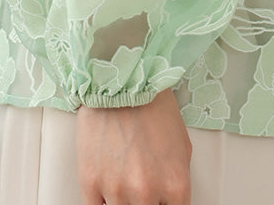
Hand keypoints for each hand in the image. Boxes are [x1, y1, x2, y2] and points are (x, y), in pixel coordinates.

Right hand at [77, 90, 192, 204]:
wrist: (123, 80)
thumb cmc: (153, 106)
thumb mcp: (182, 146)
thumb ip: (176, 181)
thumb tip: (170, 201)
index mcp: (175, 183)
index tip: (161, 200)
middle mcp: (147, 192)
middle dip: (147, 202)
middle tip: (142, 182)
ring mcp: (117, 191)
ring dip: (124, 201)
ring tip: (125, 179)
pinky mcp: (91, 184)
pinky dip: (103, 202)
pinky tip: (108, 188)